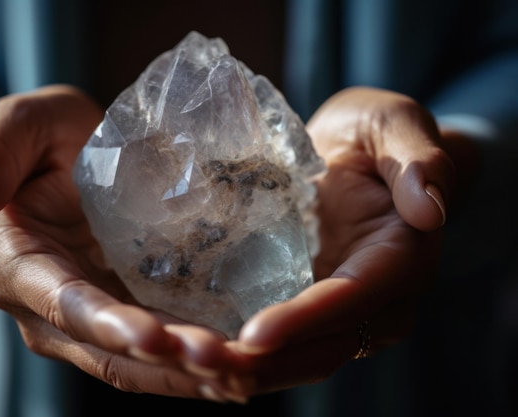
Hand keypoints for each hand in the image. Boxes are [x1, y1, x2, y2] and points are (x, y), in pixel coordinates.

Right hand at [0, 85, 247, 402]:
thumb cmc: (43, 138)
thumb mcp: (22, 124)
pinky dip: (193, 365)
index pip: (65, 304)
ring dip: (187, 375)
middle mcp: (50, 308)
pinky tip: (237, 364)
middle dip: (166, 365)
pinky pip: (157, 351)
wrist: (67, 156)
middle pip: (109, 351)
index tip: (159, 339)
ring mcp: (90, 319)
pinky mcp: (125, 314)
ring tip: (241, 374)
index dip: (110, 325)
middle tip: (227, 366)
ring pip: (136, 363)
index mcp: (19, 264)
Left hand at [228, 87, 456, 392]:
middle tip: (203, 364)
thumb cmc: (376, 135)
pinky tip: (199, 351)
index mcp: (402, 259)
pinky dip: (244, 353)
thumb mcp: (395, 125)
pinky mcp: (311, 308)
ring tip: (193, 366)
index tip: (254, 334)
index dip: (305, 320)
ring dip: (250, 368)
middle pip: (324, 348)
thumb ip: (419, 162)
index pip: (353, 300)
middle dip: (267, 363)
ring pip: (299, 357)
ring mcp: (343, 311)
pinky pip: (280, 342)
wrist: (355, 154)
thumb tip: (430, 211)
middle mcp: (378, 300)